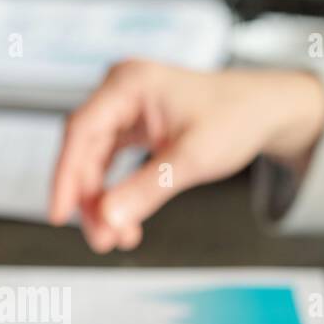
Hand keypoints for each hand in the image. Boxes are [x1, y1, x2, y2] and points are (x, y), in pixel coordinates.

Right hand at [50, 62, 323, 252]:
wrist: (264, 110)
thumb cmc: (236, 119)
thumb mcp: (192, 158)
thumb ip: (147, 189)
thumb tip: (109, 218)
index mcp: (129, 84)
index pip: (80, 132)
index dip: (65, 176)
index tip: (60, 214)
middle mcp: (119, 91)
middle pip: (83, 150)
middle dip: (89, 199)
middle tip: (101, 240)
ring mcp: (123, 108)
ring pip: (93, 162)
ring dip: (101, 202)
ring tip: (115, 238)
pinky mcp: (130, 125)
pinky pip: (108, 163)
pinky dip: (115, 193)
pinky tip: (123, 221)